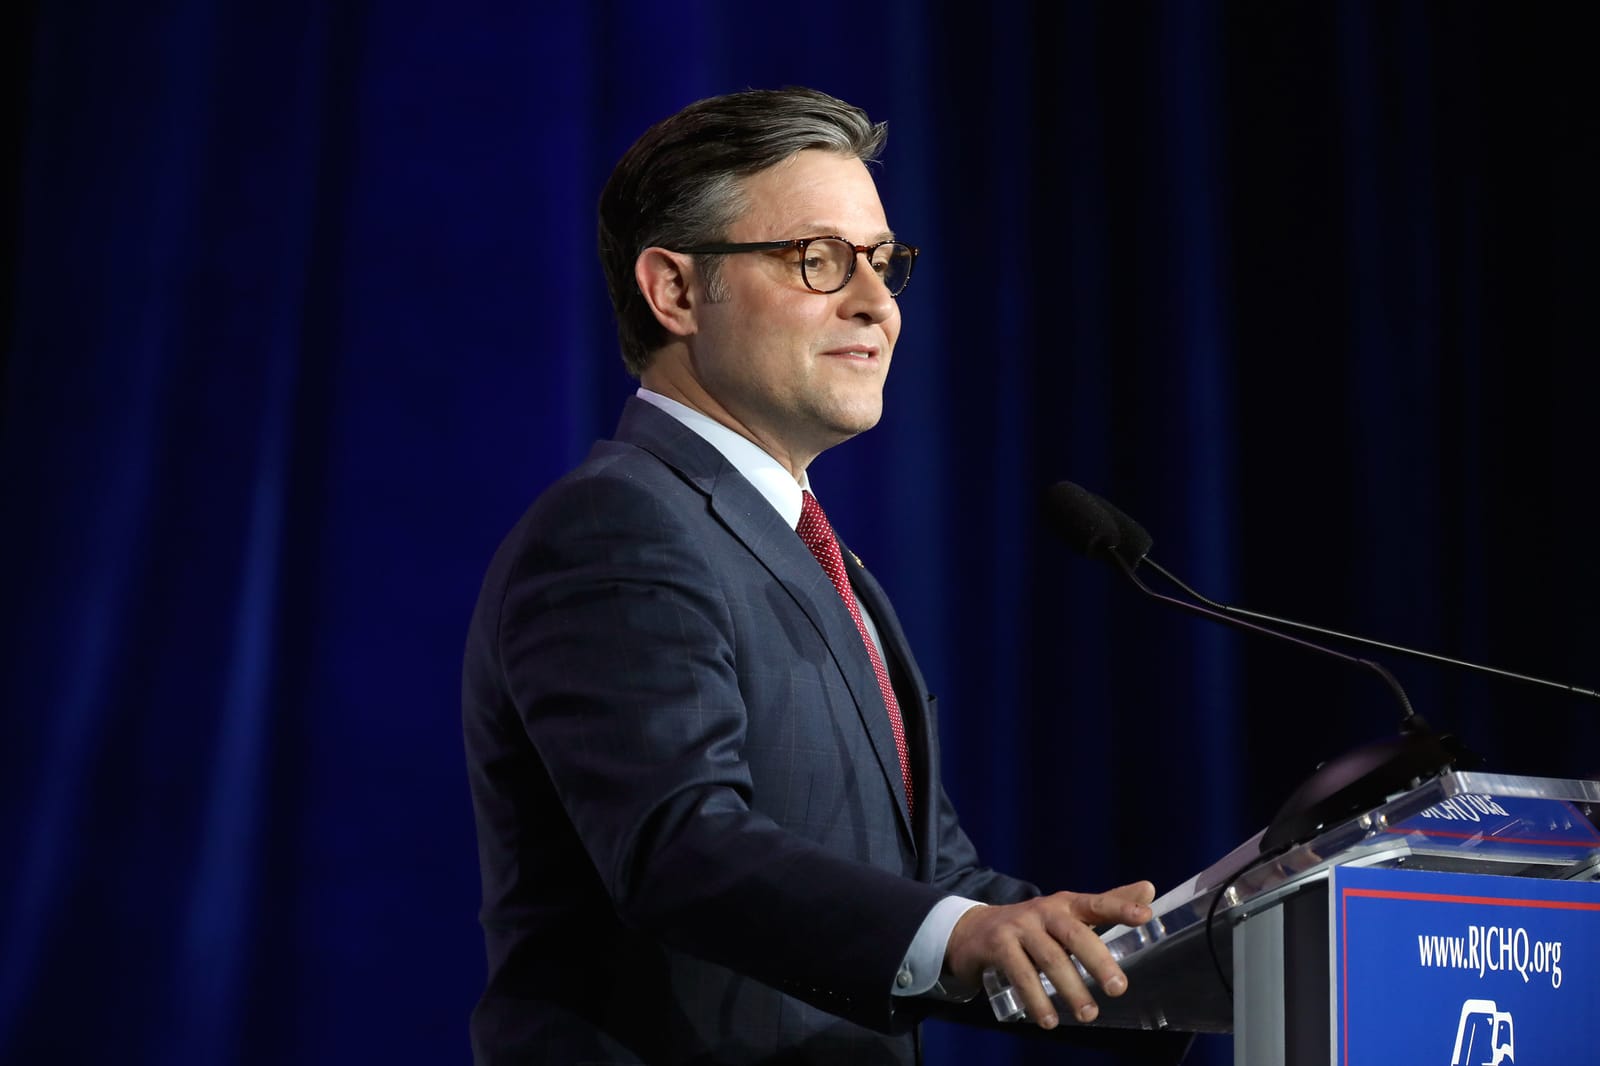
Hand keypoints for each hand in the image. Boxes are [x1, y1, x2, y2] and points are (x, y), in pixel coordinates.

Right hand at [944, 881, 1155, 1028]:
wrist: (973, 929)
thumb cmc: (1032, 926)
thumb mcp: (1067, 914)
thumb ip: (1107, 904)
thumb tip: (1149, 890)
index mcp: (1065, 905)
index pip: (1096, 903)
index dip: (1120, 908)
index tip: (1145, 917)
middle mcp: (1044, 911)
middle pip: (1075, 935)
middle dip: (1098, 961)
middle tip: (1118, 989)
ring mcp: (1019, 927)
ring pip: (1050, 959)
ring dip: (1070, 988)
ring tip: (1088, 1014)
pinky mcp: (998, 945)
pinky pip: (1020, 974)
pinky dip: (1036, 999)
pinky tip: (1049, 1019)